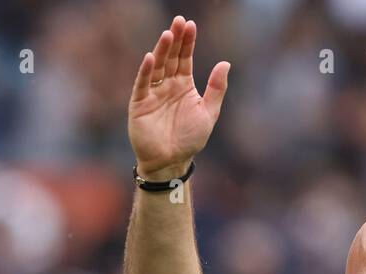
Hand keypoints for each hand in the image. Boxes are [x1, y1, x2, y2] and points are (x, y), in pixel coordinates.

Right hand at [128, 15, 229, 179]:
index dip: (187, 42)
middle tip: (179, 21)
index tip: (190, 25)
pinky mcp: (140, 103)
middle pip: (171, 58)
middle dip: (175, 40)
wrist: (172, 161)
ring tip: (168, 34)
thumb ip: (216, 89)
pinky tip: (151, 58)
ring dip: (161, 51)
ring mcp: (152, 93)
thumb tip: (225, 63)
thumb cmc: (190, 139)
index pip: (185, 58)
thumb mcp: (208, 113)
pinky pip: (142, 84)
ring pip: (157, 67)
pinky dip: (146, 71)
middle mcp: (167, 85)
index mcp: (183, 85)